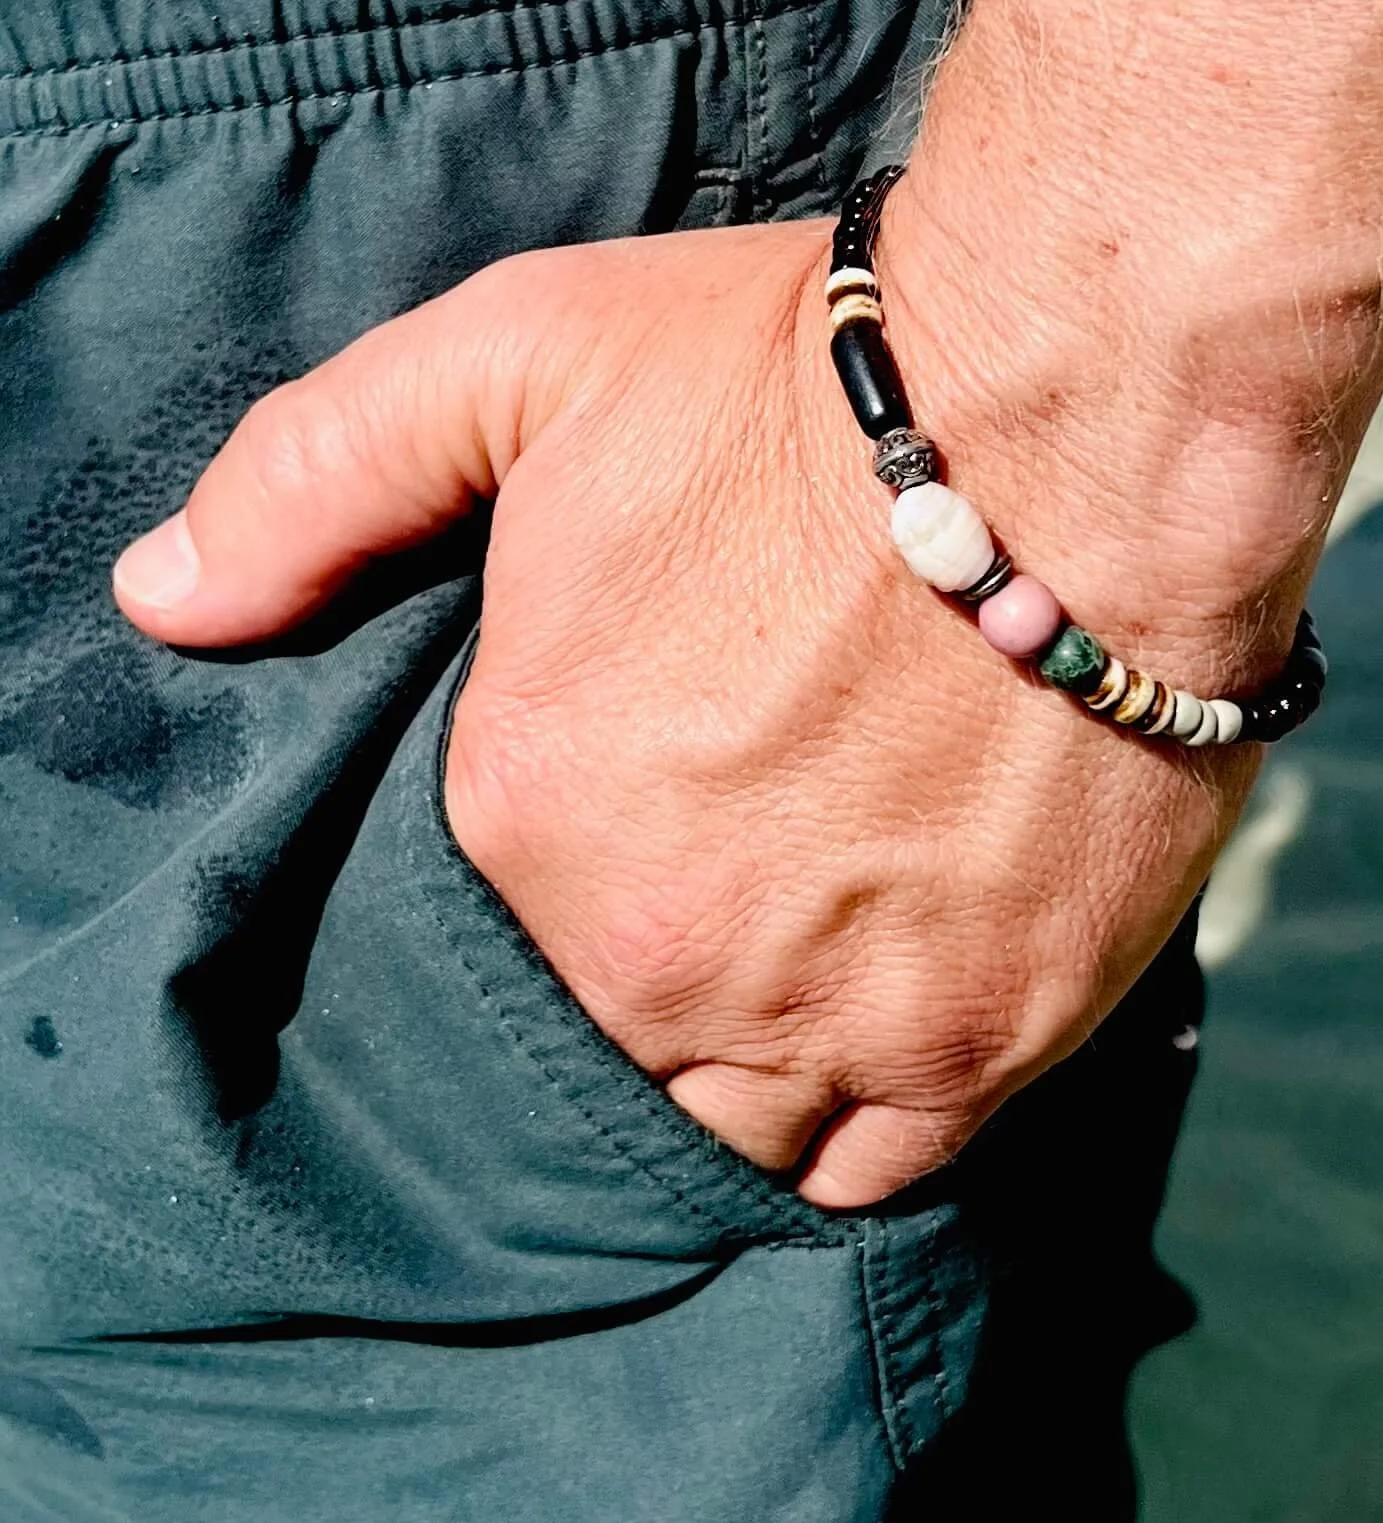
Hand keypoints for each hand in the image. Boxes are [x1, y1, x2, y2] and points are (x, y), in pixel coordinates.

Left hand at [112, 216, 1267, 1205]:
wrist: (1081, 413)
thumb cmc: (794, 379)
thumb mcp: (514, 360)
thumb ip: (314, 480)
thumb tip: (160, 599)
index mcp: (529, 811)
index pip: (503, 910)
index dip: (577, 848)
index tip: (657, 778)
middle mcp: (659, 953)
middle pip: (615, 1034)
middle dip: (660, 963)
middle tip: (745, 863)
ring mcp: (830, 1016)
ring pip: (742, 1124)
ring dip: (754, 1060)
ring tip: (810, 956)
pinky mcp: (988, 1040)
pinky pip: (885, 1162)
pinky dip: (867, 1114)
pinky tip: (883, 1023)